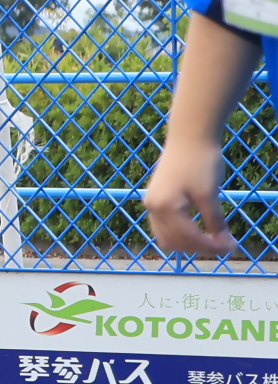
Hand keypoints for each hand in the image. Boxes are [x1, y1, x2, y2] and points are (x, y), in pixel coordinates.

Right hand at [144, 137, 240, 257]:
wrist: (189, 136)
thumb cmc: (201, 163)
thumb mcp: (210, 194)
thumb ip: (215, 221)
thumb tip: (224, 244)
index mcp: (165, 209)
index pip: (189, 238)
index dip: (212, 247)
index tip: (232, 247)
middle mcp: (153, 209)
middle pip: (175, 242)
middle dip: (200, 247)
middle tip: (225, 244)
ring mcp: (151, 204)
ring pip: (165, 237)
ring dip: (187, 243)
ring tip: (211, 239)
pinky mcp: (155, 198)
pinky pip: (163, 227)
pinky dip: (179, 233)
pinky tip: (196, 229)